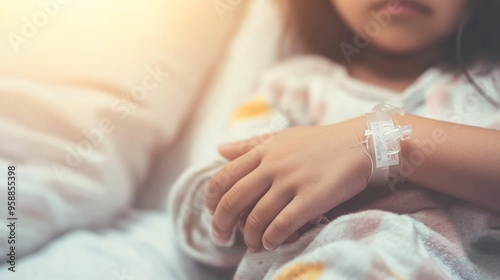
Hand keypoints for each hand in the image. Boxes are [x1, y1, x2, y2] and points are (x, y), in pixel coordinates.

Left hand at [205, 117, 371, 250]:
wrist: (360, 143)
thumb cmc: (320, 141)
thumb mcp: (281, 136)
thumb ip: (249, 144)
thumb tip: (219, 148)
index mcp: (263, 151)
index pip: (223, 177)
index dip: (211, 200)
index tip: (212, 213)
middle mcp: (273, 166)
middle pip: (232, 201)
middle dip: (221, 224)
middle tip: (221, 238)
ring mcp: (292, 182)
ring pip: (256, 218)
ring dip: (249, 237)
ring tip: (253, 244)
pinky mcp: (312, 198)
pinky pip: (282, 225)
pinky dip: (271, 239)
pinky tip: (271, 243)